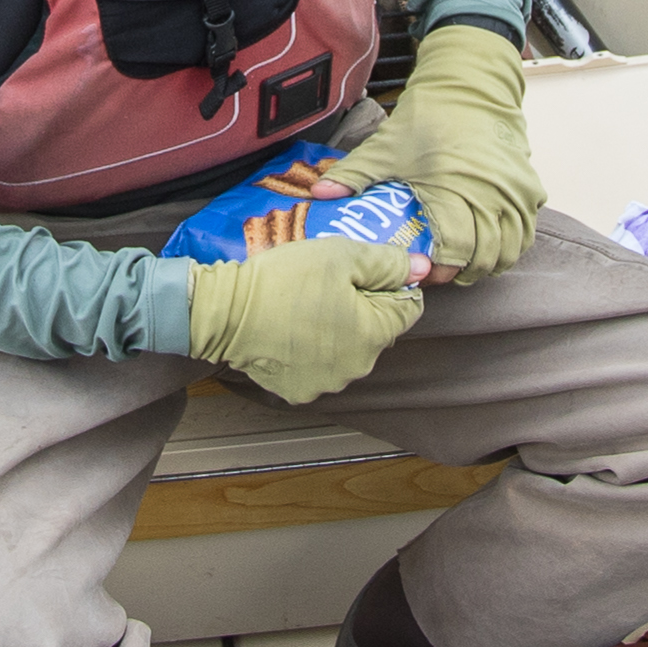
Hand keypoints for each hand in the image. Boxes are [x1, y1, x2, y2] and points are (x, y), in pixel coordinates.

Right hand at [186, 238, 424, 404]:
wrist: (224, 312)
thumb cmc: (284, 280)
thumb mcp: (341, 256)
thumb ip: (388, 263)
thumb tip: (423, 268)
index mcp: (374, 336)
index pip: (406, 308)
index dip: (389, 284)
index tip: (363, 271)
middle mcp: (356, 368)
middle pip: (376, 330)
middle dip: (361, 306)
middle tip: (330, 281)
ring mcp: (326, 384)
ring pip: (347, 348)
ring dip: (337, 328)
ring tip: (306, 302)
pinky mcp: (298, 391)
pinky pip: (318, 365)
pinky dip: (311, 348)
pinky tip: (291, 326)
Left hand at [320, 23, 540, 279]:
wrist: (472, 84)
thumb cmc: (429, 117)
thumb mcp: (386, 147)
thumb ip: (354, 174)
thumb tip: (319, 195)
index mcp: (453, 188)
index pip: (455, 250)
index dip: (441, 270)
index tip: (424, 270)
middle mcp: (490, 194)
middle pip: (485, 257)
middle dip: (463, 272)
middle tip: (442, 271)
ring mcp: (514, 191)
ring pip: (511, 249)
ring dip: (489, 262)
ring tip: (465, 263)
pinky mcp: (528, 187)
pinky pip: (526, 231)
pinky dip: (511, 245)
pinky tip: (489, 246)